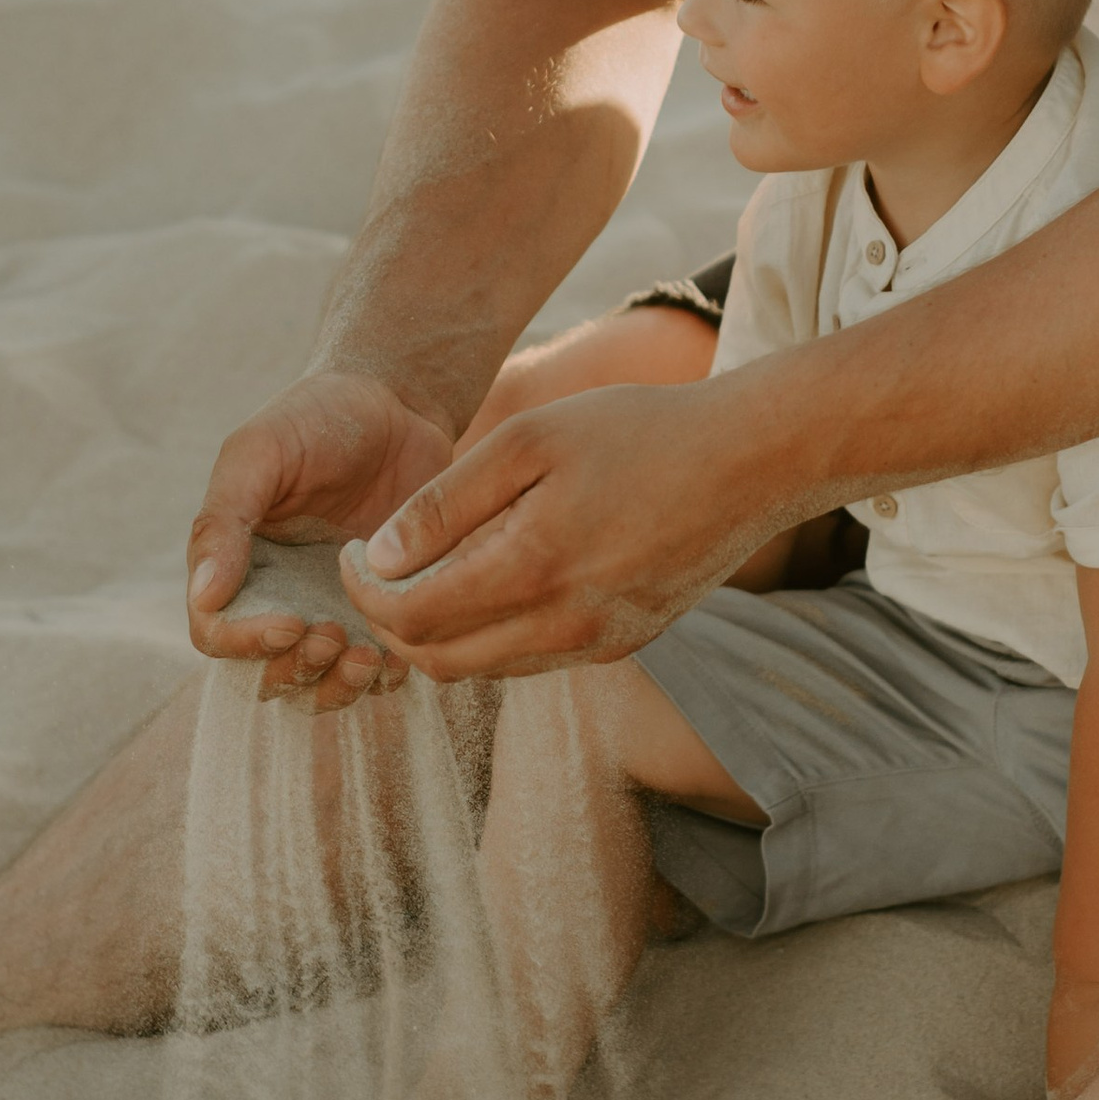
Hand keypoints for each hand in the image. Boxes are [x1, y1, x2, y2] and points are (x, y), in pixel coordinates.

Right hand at [186, 372, 455, 706]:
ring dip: (337, 686)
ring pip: (319, 685)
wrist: (398, 403)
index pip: (217, 632)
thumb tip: (204, 596)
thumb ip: (225, 519)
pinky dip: (386, 677)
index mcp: (236, 564)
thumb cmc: (317, 418)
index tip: (289, 623)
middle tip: (332, 633)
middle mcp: (279, 597)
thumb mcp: (260, 452)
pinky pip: (379, 672)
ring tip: (367, 654)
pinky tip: (402, 649)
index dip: (245, 643)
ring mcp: (333, 610)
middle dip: (296, 669)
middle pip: (267, 672)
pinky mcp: (384, 613)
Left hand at [334, 377, 780, 679]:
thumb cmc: (638, 431)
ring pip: (481, 668)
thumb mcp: (531, 439)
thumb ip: (447, 501)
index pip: (411, 617)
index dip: (362, 593)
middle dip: (389, 624)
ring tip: (424, 574)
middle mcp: (565, 626)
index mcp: (534, 569)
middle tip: (372, 573)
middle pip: (437, 659)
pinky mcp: (621, 646)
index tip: (348, 553)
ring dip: (438, 634)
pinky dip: (489, 635)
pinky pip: (528, 660)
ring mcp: (596, 645)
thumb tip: (376, 557)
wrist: (750, 461)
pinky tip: (489, 581)